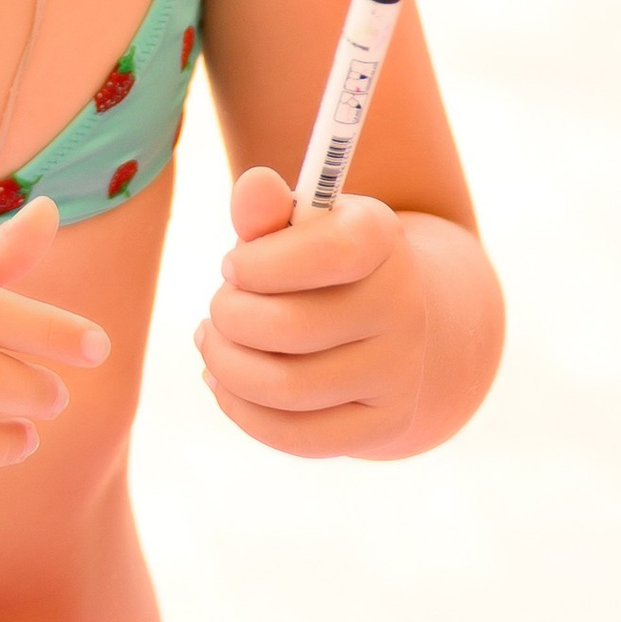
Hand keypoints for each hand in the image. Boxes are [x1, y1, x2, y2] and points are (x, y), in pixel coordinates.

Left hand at [196, 167, 429, 455]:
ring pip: (286, 388)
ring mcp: (400, 372)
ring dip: (227, 365)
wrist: (382, 320)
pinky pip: (298, 436)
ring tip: (215, 342)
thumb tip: (253, 185)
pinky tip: (225, 382)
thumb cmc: (314, 264)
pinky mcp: (385, 425)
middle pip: (290, 327)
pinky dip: (242, 410)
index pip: (330, 252)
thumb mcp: (294, 227)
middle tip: (220, 307)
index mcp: (383, 239)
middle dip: (229, 317)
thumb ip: (266, 209)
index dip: (261, 263)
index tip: (236, 265)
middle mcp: (405, 306)